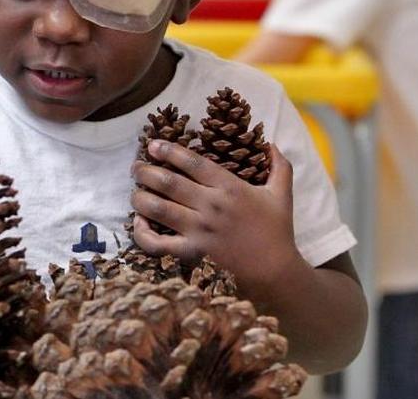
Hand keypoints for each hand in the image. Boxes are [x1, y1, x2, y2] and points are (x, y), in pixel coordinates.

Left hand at [130, 141, 303, 290]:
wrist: (275, 273)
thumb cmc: (277, 232)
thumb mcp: (282, 194)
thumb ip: (280, 167)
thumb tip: (272, 144)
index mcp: (229, 188)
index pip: (192, 162)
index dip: (169, 151)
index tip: (153, 145)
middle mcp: (210, 206)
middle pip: (168, 182)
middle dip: (146, 171)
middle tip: (136, 168)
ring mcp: (198, 231)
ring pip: (157, 208)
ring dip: (140, 197)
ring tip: (135, 192)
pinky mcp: (190, 254)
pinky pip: (157, 243)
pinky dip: (142, 233)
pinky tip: (139, 224)